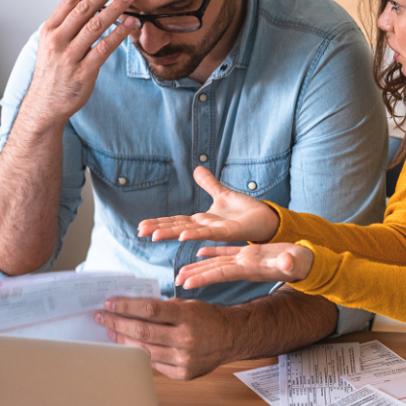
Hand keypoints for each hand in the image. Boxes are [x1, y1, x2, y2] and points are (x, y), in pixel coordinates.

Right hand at [23, 0, 136, 126]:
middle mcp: (58, 40)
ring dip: (115, 9)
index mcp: (49, 30)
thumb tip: (89, 6)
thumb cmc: (53, 74)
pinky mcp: (84, 72)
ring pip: (95, 26)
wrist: (45, 104)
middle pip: (84, 9)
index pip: (71, 0)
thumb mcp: (52, 45)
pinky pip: (104, 48)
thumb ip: (67, 26)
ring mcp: (70, 56)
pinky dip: (119, 34)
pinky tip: (130, 24)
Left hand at [93, 297, 233, 379]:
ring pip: (144, 351)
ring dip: (123, 341)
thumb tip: (130, 308)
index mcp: (188, 316)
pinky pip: (154, 365)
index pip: (150, 310)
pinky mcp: (183, 373)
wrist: (232, 338)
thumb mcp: (187, 305)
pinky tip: (130, 347)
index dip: (126, 307)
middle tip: (102, 317)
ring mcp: (184, 359)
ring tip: (111, 331)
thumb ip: (162, 308)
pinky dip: (140, 355)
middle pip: (142, 332)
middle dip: (117, 323)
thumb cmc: (208, 318)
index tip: (109, 303)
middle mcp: (187, 339)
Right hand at [138, 166, 280, 242]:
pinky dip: (196, 233)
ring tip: (154, 236)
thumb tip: (197, 169)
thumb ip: (209, 184)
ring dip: (172, 234)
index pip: (176, 221)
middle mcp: (206, 227)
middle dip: (159, 229)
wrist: (265, 219)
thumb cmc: (245, 211)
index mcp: (202, 220)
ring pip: (190, 232)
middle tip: (140, 232)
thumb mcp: (222, 194)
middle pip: (178, 227)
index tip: (142, 226)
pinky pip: (210, 233)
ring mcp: (216, 231)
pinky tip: (183, 236)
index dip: (159, 223)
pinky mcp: (229, 232)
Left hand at [175, 243, 313, 289]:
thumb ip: (291, 262)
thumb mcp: (297, 261)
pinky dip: (214, 251)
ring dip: (200, 267)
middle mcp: (245, 266)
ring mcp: (247, 261)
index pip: (223, 272)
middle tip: (175, 282)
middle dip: (195, 276)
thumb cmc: (303, 263)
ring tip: (182, 271)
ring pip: (218, 263)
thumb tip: (288, 262)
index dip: (204, 276)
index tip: (186, 284)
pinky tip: (201, 251)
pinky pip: (227, 252)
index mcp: (252, 267)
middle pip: (215, 270)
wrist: (308, 264)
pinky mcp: (250, 254)